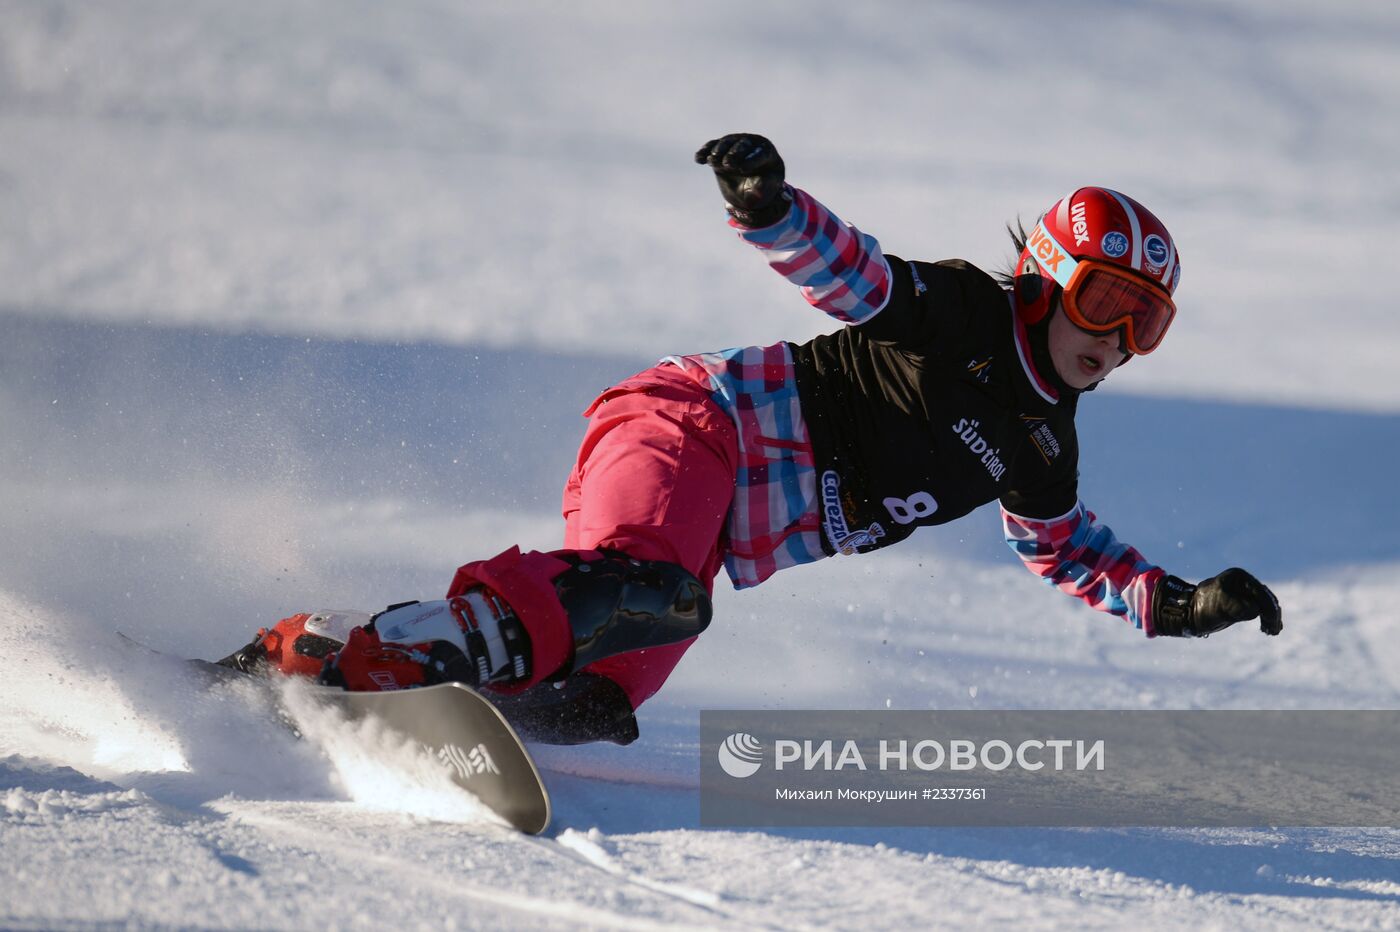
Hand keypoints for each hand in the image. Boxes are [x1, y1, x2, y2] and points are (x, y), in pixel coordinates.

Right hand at [694, 133, 789, 226]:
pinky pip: (712, 147)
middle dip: (733, 153)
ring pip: (725, 143)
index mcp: (766, 151)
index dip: (751, 161)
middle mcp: (751, 144)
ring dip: (718, 151)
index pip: (760, 154)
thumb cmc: (762, 187)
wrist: (749, 191)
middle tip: (727, 164)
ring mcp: (734, 146)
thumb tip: (759, 182)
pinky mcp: (721, 151)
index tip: (742, 170)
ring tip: (712, 161)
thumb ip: (764, 184)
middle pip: (742, 144)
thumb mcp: (767, 188)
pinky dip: (704, 152)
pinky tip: (698, 159)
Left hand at [1153, 568, 1282, 637]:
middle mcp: (1243, 582)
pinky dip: (1266, 618)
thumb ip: (1238, 606)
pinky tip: (1269, 629)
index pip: (1260, 593)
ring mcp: (1244, 592)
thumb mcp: (1220, 606)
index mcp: (1239, 577)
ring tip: (1271, 632)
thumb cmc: (1202, 607)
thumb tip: (1257, 610)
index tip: (1271, 623)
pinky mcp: (1243, 603)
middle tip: (1273, 630)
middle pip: (1266, 598)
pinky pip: (1260, 609)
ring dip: (1271, 618)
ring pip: (1265, 605)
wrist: (1189, 614)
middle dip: (1272, 614)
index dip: (1268, 608)